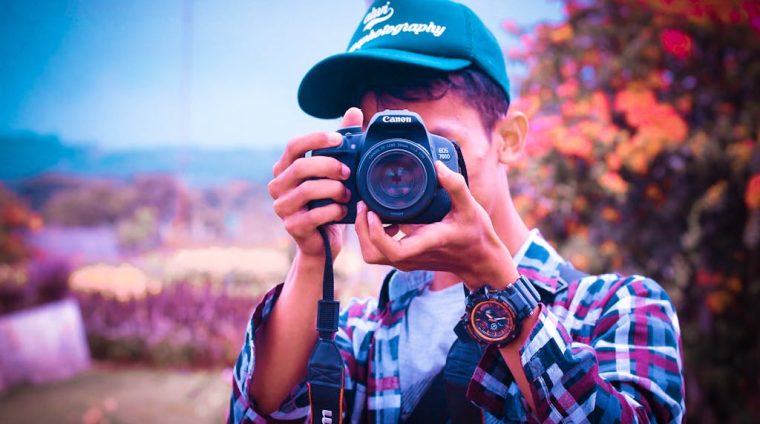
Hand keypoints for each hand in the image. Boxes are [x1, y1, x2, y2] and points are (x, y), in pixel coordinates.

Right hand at [268, 108, 363, 259]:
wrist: (323, 242)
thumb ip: (342, 143)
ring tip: (348, 194)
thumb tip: (354, 112)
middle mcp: (278, 186)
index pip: (293, 145)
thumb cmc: (328, 202)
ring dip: (333, 190)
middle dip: (329, 166)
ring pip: (307, 190)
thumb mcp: (335, 173)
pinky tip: (342, 210)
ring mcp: (282, 207)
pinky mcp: (292, 226)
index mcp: (285, 168)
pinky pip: (313, 215)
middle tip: (349, 171)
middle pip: (300, 167)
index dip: (316, 138)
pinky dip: (333, 211)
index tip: (339, 138)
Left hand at [355, 161, 518, 288]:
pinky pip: (380, 251)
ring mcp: (407, 261)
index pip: (392, 249)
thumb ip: (455, 186)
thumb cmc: (476, 235)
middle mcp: (412, 257)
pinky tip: (385, 218)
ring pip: (373, 255)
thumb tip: (438, 165)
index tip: (372, 211)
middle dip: (362, 230)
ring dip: (366, 233)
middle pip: (372, 254)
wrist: (479, 261)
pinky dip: (374, 236)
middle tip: (364, 205)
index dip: (375, 232)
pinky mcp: (406, 259)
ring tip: (370, 210)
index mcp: (427, 243)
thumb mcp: (471, 207)